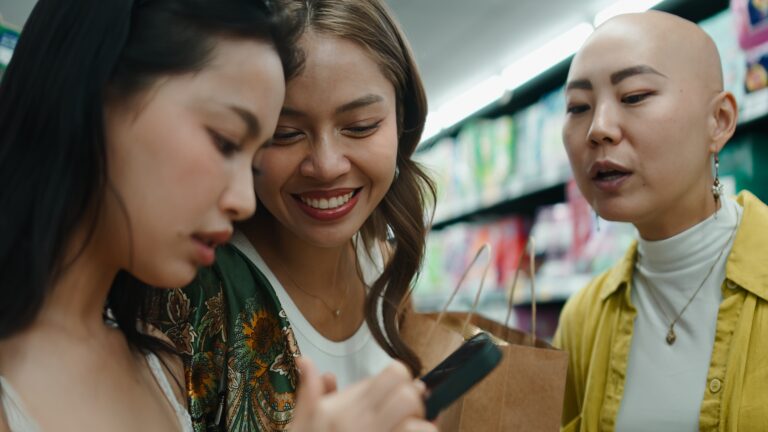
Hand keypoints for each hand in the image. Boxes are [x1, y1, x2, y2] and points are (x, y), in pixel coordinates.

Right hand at [291, 358, 436, 431]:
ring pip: (419, 424)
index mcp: (347, 410)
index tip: (392, 389)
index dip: (400, 377)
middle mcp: (366, 425)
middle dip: (412, 400)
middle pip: (410, 396)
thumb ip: (309, 391)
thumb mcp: (303, 421)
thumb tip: (305, 361)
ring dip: (419, 424)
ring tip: (408, 426)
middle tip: (403, 409)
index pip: (395, 374)